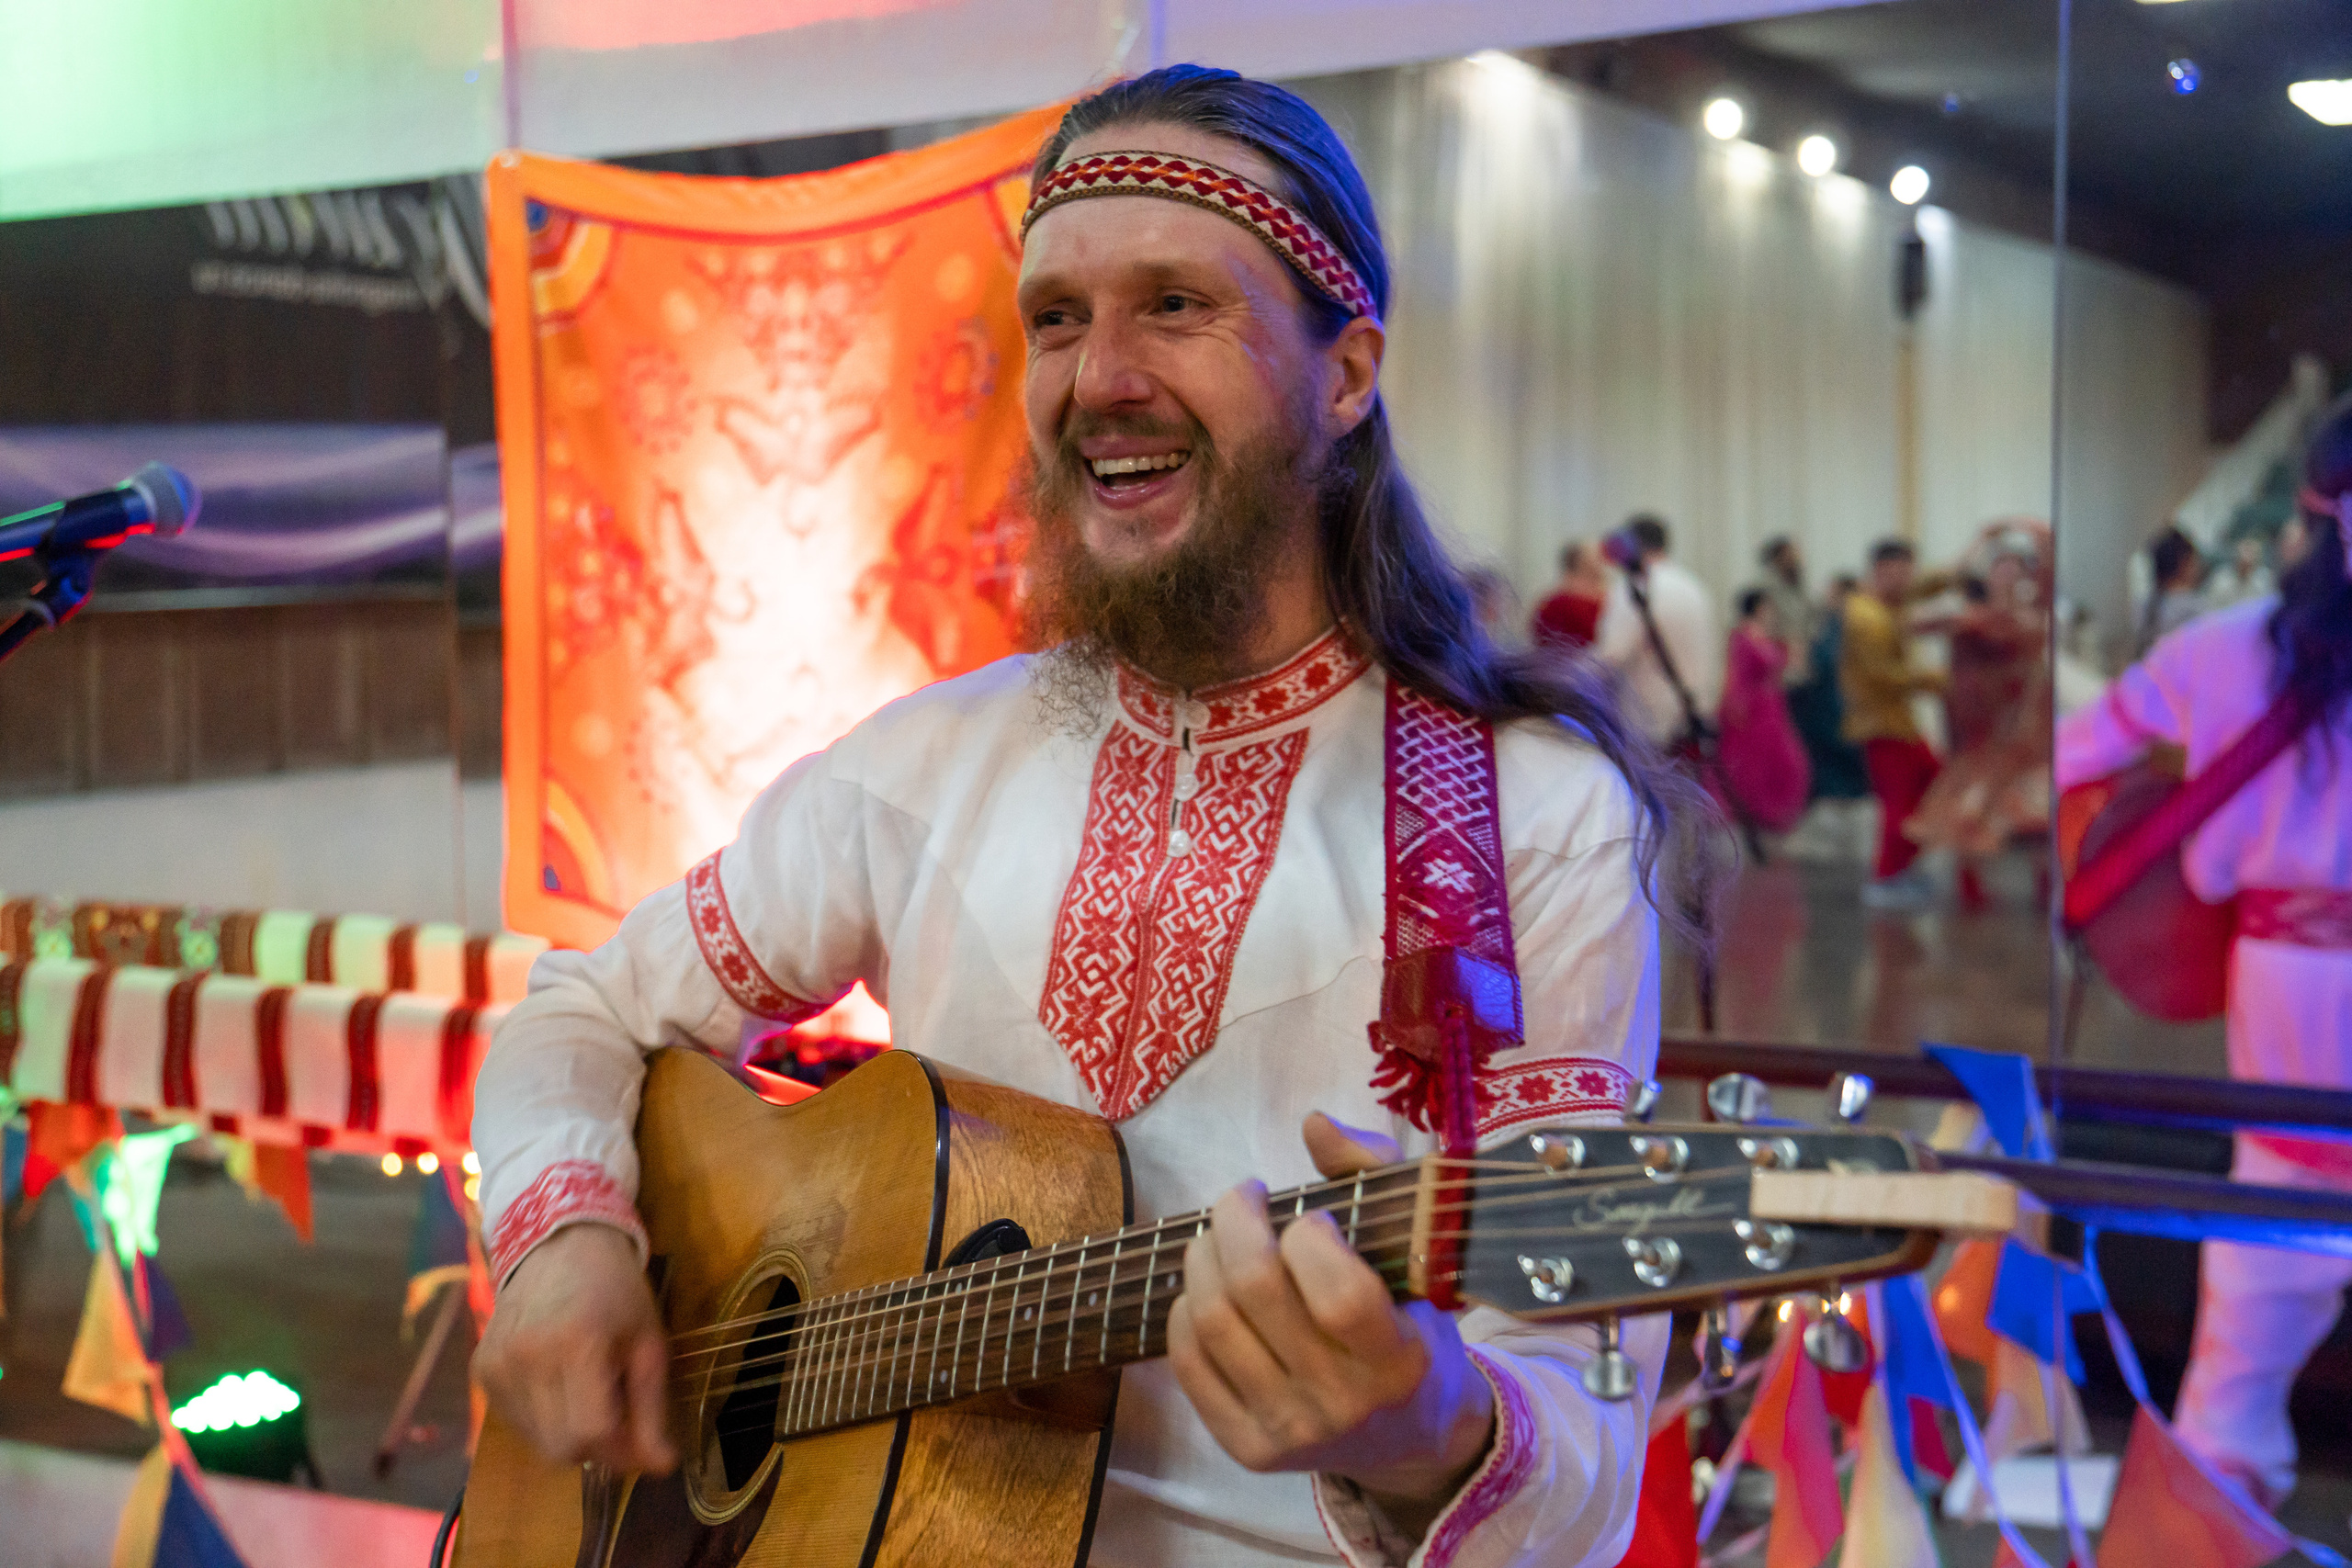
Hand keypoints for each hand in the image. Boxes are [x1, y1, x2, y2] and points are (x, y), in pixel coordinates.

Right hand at [473, 1222, 676, 1473]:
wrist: (559, 1245)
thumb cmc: (616, 1291)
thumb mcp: (649, 1342)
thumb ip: (652, 1409)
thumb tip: (662, 1468)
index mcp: (576, 1345)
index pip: (592, 1433)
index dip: (620, 1448)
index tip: (639, 1439)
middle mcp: (526, 1359)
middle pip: (560, 1448)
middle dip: (595, 1446)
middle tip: (615, 1416)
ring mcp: (496, 1366)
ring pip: (536, 1441)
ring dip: (567, 1433)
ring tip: (587, 1391)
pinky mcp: (480, 1370)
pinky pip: (515, 1421)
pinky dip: (542, 1419)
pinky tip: (557, 1383)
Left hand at [1167, 1114, 1493, 1517]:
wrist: (1413, 1438)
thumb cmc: (1415, 1326)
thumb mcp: (1419, 1252)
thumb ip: (1374, 1174)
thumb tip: (1314, 1122)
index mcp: (1399, 1359)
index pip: (1338, 1295)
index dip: (1311, 1239)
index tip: (1312, 1218)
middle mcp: (1343, 1403)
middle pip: (1255, 1294)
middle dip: (1236, 1220)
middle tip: (1245, 1197)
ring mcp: (1290, 1430)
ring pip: (1211, 1321)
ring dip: (1202, 1255)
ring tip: (1220, 1235)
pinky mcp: (1247, 1448)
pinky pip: (1188, 1362)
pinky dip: (1184, 1307)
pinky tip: (1207, 1286)